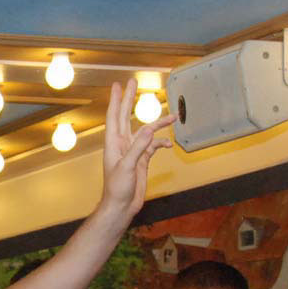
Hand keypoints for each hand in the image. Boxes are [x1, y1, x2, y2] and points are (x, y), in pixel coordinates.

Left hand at [101, 78, 175, 216]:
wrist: (121, 206)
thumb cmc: (117, 189)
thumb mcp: (127, 167)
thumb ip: (138, 148)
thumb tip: (149, 129)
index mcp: (114, 143)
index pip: (114, 116)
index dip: (116, 100)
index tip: (117, 85)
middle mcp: (122, 144)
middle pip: (126, 116)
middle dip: (129, 99)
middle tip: (133, 82)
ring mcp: (132, 151)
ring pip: (146, 131)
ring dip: (159, 124)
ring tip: (173, 117)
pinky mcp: (141, 160)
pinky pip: (153, 146)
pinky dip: (162, 144)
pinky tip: (170, 146)